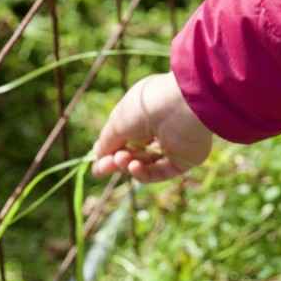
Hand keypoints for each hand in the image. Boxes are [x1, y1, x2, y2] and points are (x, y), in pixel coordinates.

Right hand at [91, 73, 212, 182]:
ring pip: (145, 163)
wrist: (182, 107)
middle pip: (133, 153)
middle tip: (102, 170)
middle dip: (116, 161)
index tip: (96, 163)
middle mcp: (158, 128)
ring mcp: (172, 145)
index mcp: (143, 112)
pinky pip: (160, 171)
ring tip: (121, 160)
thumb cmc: (147, 106)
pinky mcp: (184, 160)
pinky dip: (144, 173)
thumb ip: (107, 142)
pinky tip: (133, 167)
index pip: (124, 137)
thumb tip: (96, 159)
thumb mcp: (118, 122)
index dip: (109, 150)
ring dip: (128, 164)